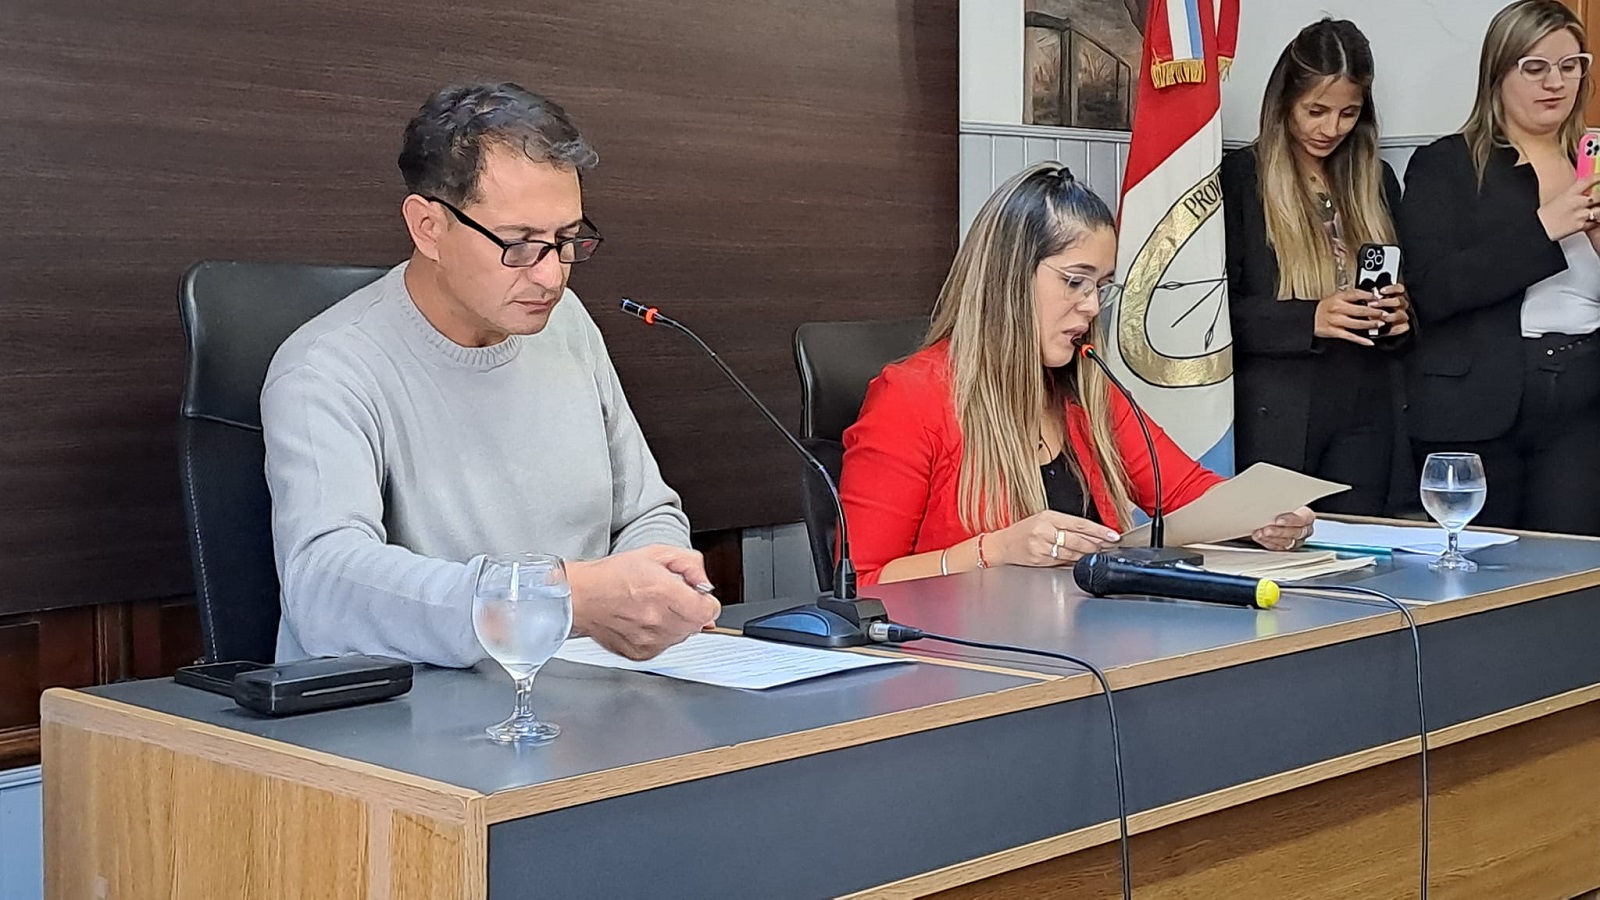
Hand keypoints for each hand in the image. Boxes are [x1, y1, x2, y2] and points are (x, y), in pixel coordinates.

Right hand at [566, 545, 720, 659]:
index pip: (707, 610)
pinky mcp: (639, 653)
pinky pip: (665, 647)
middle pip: (697, 625)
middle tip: (671, 598)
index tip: (697, 596)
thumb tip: (705, 585)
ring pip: (682, 637)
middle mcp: (657, 620)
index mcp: (663, 592)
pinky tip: (646, 621)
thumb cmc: (613, 575)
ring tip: (655, 608)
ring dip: (677, 624)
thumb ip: (690, 564)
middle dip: (691, 610)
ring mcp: (648, 640)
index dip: (706, 601)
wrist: (582, 596)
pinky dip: (661, 635)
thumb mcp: (657, 553)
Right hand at [990, 510, 1121, 567]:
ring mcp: (1041, 546)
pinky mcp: (1039, 560)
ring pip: (1073, 553)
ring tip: (1097, 554)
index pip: (1080, 524)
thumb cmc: (1023, 531)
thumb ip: (1065, 525)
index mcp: (1048, 517)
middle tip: (1109, 546)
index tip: (1113, 535)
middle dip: (1097, 545)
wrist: (1001, 545)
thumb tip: (1091, 533)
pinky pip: (1062, 562)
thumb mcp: (1043, 519)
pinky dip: (1073, 562)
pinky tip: (1080, 560)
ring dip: (1087, 555)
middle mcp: (1045, 530)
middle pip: (1079, 540)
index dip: (1099, 531)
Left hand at [1251, 506, 1315, 550]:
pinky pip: (1278, 548)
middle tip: (1267, 530)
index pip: (1304, 519)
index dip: (1291, 520)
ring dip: (1271, 538)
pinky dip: (1267, 542)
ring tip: (1259, 534)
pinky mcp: (1285, 547)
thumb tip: (1268, 496)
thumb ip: (1281, 501)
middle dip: (1279, 532)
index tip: (1278, 520)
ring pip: (1287, 542)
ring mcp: (1296, 540)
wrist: (1276, 512)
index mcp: (1307, 516)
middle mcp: (1304, 530)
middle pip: (1296, 533)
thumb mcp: (1284, 500)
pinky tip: (1259, 537)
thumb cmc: (1281, 505)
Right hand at [1314, 288, 1385, 346]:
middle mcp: (1338, 309)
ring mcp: (1336, 321)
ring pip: (1357, 324)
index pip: (1357, 294)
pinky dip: (1361, 340)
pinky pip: (1350, 336)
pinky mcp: (1335, 332)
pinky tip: (1369, 342)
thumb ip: (1351, 297)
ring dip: (1371, 324)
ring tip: (1380, 324)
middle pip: (1360, 310)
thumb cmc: (1324, 308)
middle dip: (1374, 312)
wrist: (1309, 318)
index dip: (1369, 296)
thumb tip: (1370, 297)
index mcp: (1338, 298)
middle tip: (1384, 313)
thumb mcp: (1336, 297)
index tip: (1378, 298)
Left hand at [1370, 284, 1410, 336]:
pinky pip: (1402, 327)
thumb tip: (1367, 298)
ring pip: (1400, 314)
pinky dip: (1392, 328)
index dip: (1391, 288)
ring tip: (1377, 318)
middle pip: (1399, 301)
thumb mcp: (1372, 304)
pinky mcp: (1404, 326)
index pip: (1399, 289)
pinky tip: (1384, 328)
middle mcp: (1402, 305)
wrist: (1375, 329)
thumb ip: (1372, 300)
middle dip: (1384, 302)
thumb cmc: (1373, 313)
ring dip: (1387, 316)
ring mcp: (1403, 315)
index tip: (1381, 291)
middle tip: (1372, 304)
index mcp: (1396, 296)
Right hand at [1538, 173, 1599, 240]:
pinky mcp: (1581, 226)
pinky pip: (1595, 223)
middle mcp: (1576, 202)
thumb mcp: (1559, 198)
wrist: (1538, 228)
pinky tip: (1592, 221)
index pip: (1589, 180)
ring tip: (1596, 211)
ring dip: (1599, 211)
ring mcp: (1580, 214)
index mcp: (1569, 193)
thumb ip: (1574, 194)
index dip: (1598, 177)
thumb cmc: (1546, 215)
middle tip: (1599, 198)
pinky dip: (1595, 222)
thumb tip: (1585, 192)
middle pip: (1599, 195)